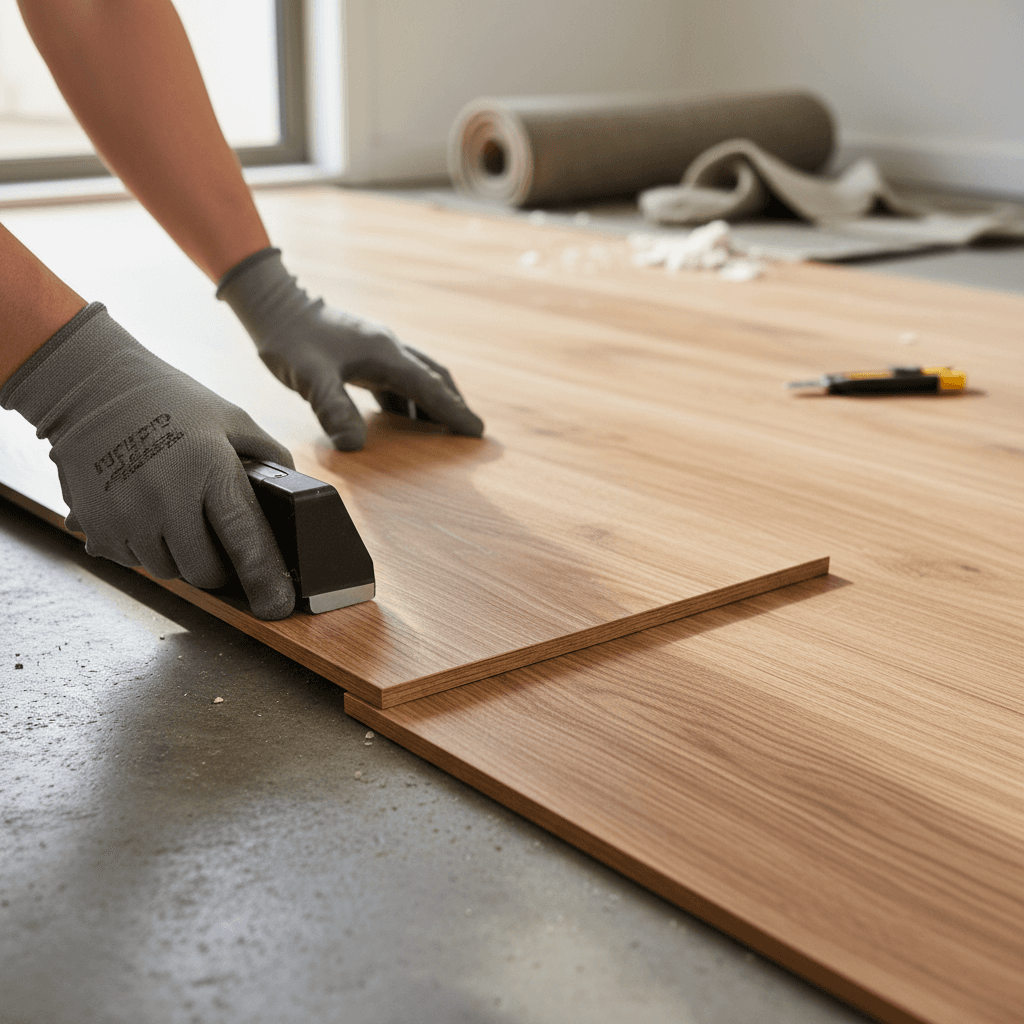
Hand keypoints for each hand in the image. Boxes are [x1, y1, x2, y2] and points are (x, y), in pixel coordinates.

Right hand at [0, 303, 295, 619]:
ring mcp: (126, 515)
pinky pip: (132, 561)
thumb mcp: (232, 419)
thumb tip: (294, 497)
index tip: (277, 606)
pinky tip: (145, 511)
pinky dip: (145, 548)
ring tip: (177, 515)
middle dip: (219, 565)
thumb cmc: (170, 400)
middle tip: (216, 537)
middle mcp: (166, 499)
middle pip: (205, 571)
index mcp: (209, 470)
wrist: (91, 386)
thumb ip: (270, 458)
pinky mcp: (95, 525)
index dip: (264, 577)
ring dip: (180, 556)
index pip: (245, 540)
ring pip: (169, 571)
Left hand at [217, 249, 484, 450]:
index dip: (454, 411)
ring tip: (441, 426)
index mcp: (385, 354)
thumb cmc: (291, 340)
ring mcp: (377, 347)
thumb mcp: (311, 379)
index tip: (477, 431)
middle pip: (433, 377)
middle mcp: (389, 348)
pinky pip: (397, 376)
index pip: (429, 387)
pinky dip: (408, 395)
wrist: (273, 305)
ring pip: (418, 374)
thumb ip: (334, 410)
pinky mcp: (364, 351)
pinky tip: (401, 412)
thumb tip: (355, 446)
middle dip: (453, 404)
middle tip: (469, 429)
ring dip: (432, 399)